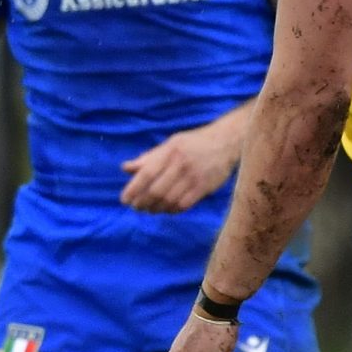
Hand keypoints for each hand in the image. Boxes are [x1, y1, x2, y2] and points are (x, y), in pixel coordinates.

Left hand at [120, 121, 241, 212]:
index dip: (133, 189)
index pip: (147, 173)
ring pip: (169, 201)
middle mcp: (181, 164)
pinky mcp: (205, 187)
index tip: (125, 200)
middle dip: (143, 202)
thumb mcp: (170, 144)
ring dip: (156, 209)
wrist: (226, 141)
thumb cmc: (193, 143)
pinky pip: (184, 205)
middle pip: (156, 191)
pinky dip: (172, 210)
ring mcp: (194, 177)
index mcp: (170, 152)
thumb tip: (125, 168)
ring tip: (150, 209)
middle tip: (137, 207)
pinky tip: (167, 209)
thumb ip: (148, 158)